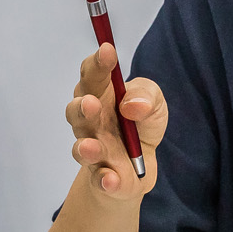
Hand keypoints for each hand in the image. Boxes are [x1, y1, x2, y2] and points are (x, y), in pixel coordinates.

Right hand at [65, 43, 167, 200]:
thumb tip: (132, 105)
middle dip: (82, 107)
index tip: (108, 51)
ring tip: (92, 146)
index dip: (97, 63)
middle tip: (91, 103)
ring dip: (86, 147)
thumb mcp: (154, 103)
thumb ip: (147, 96)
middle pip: (77, 110)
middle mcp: (90, 121)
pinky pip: (100, 180)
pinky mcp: (103, 177)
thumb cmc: (141, 124)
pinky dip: (104, 180)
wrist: (141, 167)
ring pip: (82, 147)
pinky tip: (111, 179)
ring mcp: (94, 150)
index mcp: (101, 94)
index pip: (92, 74)